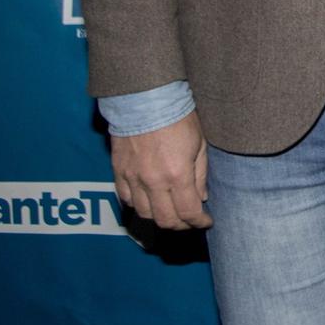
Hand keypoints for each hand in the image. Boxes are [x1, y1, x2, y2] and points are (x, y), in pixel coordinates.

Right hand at [111, 111, 211, 229]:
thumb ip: (200, 175)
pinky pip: (125, 199)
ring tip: (170, 211)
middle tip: (189, 220)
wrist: (145, 99)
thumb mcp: (199, 144)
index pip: (189, 212)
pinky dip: (138, 205)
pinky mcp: (118, 171)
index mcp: (177, 175)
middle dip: (181, 225)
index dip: (199, 222)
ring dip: (159, 217)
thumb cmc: (178, 118)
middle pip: (165, 220)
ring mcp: (133, 178)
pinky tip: (148, 201)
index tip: (206, 221)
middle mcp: (153, 182)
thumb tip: (201, 198)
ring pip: (144, 214)